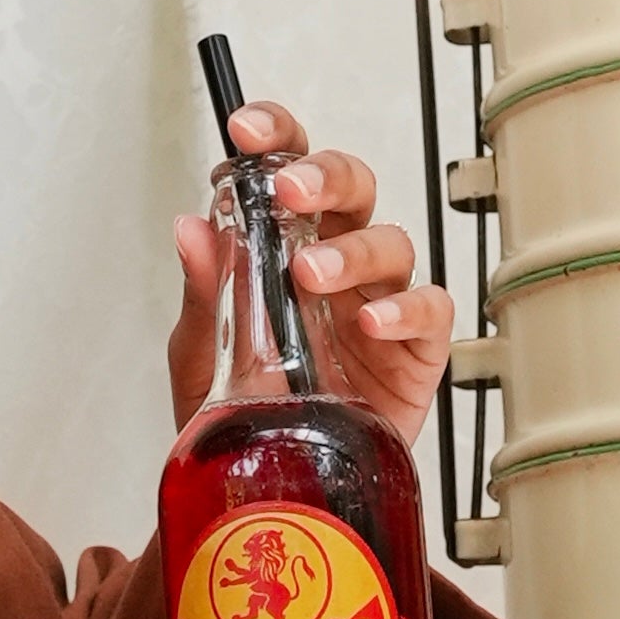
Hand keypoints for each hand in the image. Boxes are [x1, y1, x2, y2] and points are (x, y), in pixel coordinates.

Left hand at [168, 98, 451, 446]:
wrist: (269, 489)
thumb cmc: (243, 410)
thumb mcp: (201, 353)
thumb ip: (203, 292)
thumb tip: (190, 227)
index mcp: (286, 246)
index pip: (290, 172)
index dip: (278, 138)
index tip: (247, 130)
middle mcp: (340, 264)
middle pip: (354, 189)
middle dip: (325, 176)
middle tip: (289, 189)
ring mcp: (381, 303)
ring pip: (392, 243)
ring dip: (352, 249)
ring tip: (311, 274)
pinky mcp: (415, 352)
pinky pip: (429, 312)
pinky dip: (405, 310)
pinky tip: (371, 323)